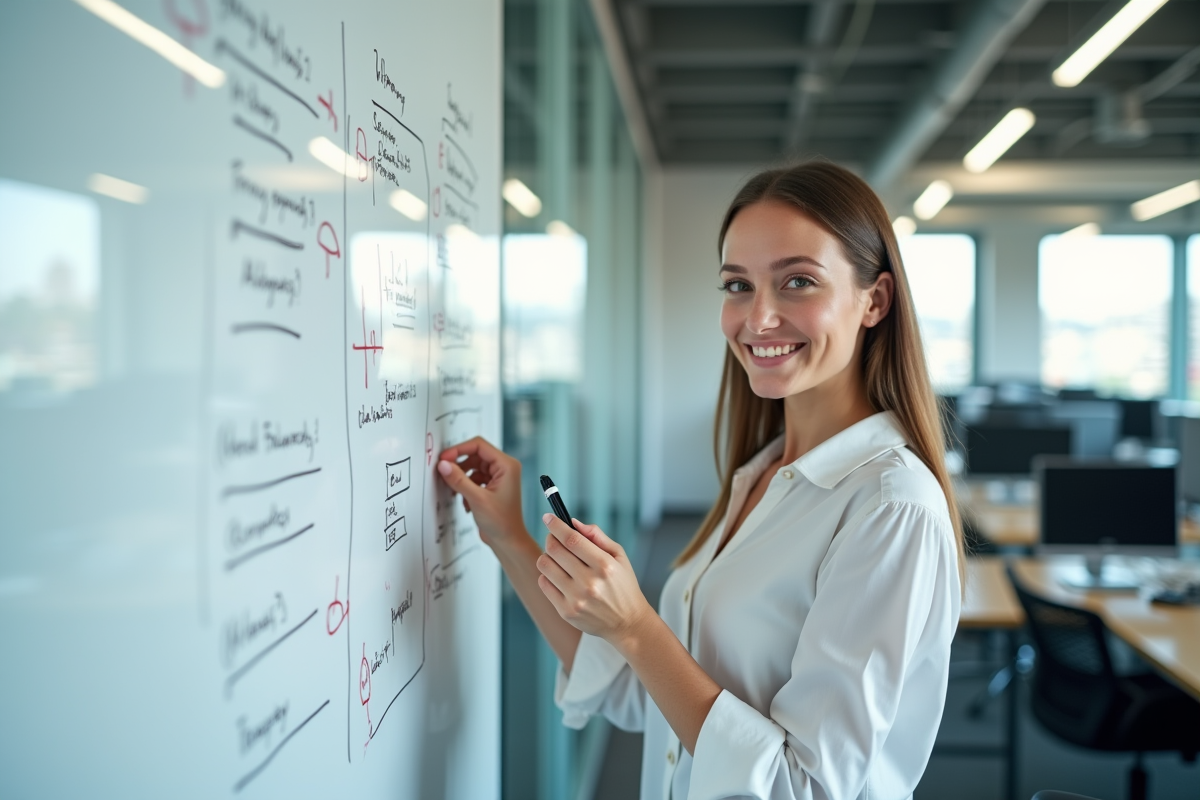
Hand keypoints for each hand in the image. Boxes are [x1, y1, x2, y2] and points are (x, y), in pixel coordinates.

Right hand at [436, 437, 525, 550]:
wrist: (508, 541)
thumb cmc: (501, 522)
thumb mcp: (476, 499)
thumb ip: (458, 480)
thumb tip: (443, 464)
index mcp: (506, 465)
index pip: (479, 446)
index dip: (459, 449)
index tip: (444, 458)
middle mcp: (504, 468)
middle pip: (475, 455)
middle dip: (459, 465)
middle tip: (444, 472)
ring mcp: (498, 477)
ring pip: (472, 467)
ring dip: (461, 478)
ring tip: (456, 491)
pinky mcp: (491, 486)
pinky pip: (473, 478)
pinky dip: (465, 487)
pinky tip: (465, 502)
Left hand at [536, 514, 653, 645]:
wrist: (627, 622)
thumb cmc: (623, 585)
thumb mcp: (619, 556)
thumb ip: (597, 536)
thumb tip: (573, 523)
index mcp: (604, 566)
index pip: (572, 540)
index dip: (556, 525)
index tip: (548, 517)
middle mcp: (590, 583)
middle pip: (555, 550)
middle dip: (550, 538)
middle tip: (553, 537)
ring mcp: (577, 599)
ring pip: (545, 566)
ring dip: (547, 556)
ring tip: (557, 558)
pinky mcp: (567, 612)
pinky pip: (544, 584)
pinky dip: (547, 575)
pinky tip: (558, 575)